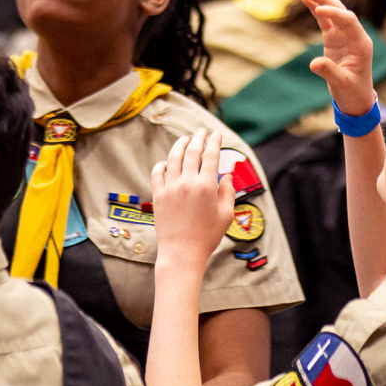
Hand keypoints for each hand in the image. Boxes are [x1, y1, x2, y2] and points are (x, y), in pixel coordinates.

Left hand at [151, 128, 235, 271]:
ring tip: (185, 139)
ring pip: (173, 157)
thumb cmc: (207, 237)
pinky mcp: (158, 195)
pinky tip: (167, 162)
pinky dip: (163, 163)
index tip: (217, 134)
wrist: (181, 253)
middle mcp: (187, 182)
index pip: (210, 155)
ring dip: (180, 145)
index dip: (214, 142)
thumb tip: (227, 175)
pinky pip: (158, 172)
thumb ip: (228, 192)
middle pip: (192, 151)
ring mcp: (170, 187)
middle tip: (202, 131)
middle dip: (198, 138)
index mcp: (206, 186)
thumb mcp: (225, 215)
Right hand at [300, 0, 374, 116]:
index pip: (349, 21)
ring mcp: (344, 36)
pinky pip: (325, 20)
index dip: (335, 13)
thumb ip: (329, 72)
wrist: (356, 100)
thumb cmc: (353, 93)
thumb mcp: (341, 84)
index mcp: (361, 44)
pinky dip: (316, 9)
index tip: (319, 9)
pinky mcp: (334, 39)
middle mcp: (354, 36)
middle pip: (341, 11)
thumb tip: (314, 64)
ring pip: (332, 12)